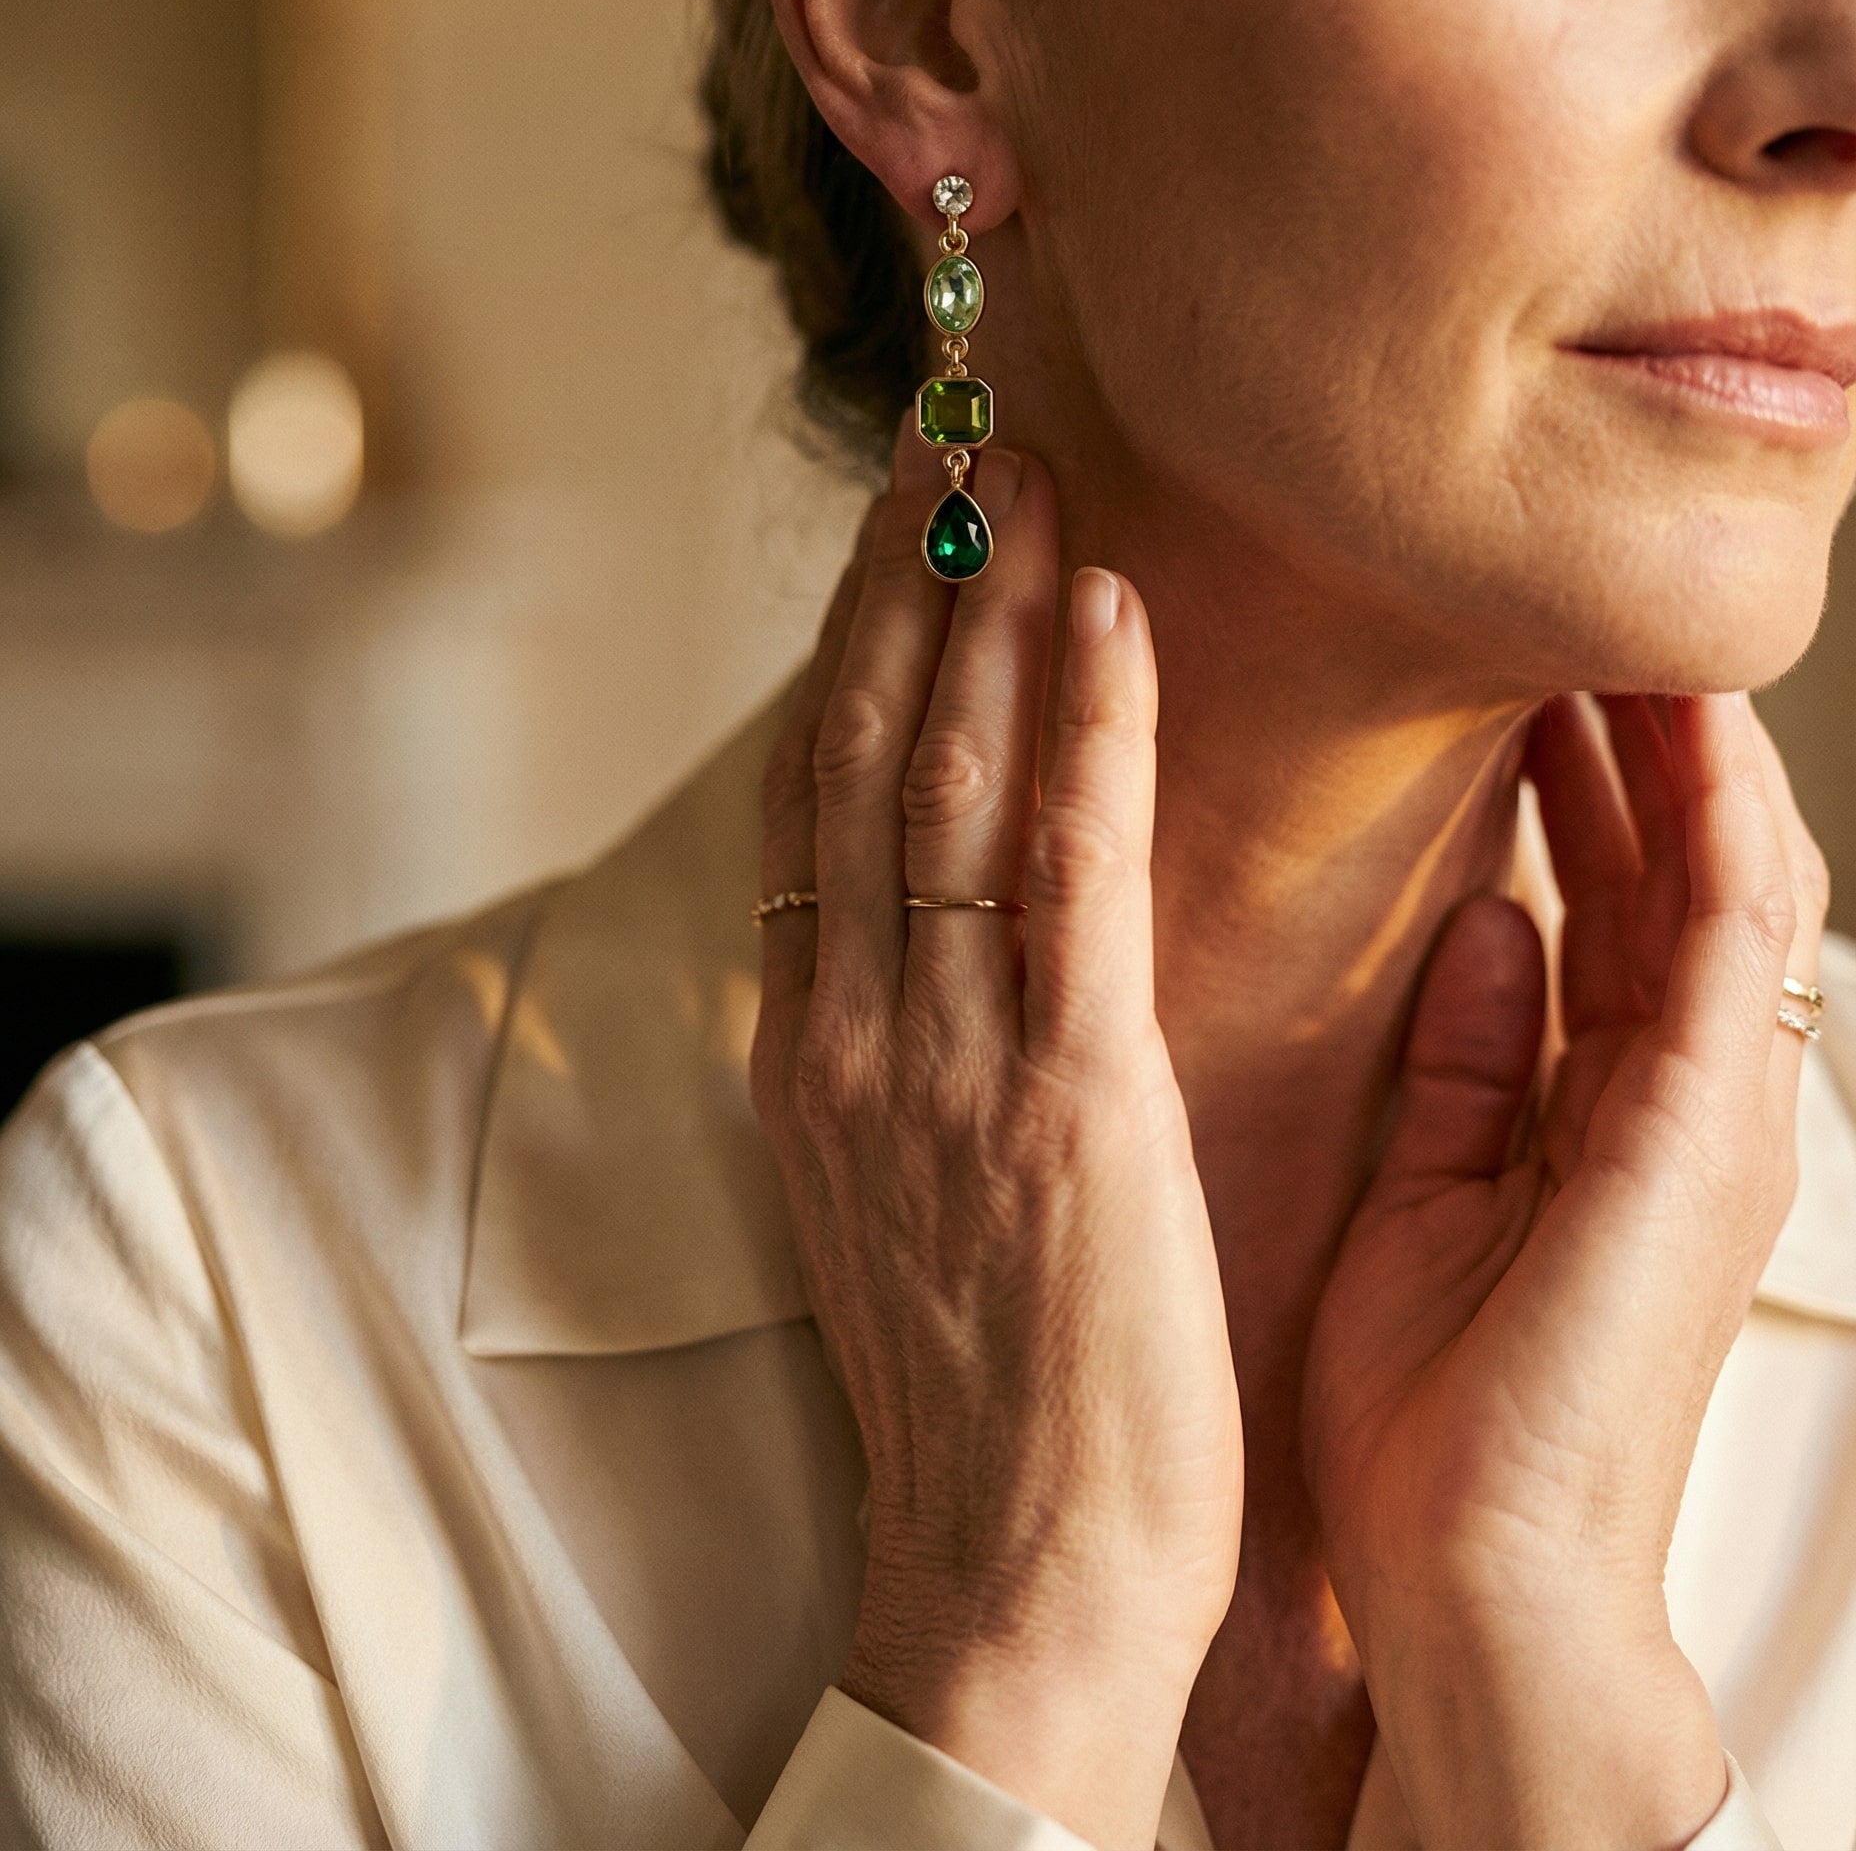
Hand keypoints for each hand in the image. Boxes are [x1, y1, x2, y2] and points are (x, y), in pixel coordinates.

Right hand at [751, 435, 1239, 1850]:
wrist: (1016, 1568)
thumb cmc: (982, 1382)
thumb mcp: (893, 1183)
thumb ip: (891, 1036)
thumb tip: (919, 911)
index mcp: (807, 1050)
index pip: (811, 798)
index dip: (847, 642)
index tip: (894, 523)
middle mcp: (850, 1031)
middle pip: (861, 751)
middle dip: (905, 578)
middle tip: (948, 432)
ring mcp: (941, 1060)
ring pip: (945, 780)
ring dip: (988, 608)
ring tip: (1026, 471)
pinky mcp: (1061, 1097)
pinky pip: (1064, 869)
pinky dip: (1078, 725)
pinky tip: (1103, 613)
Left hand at [1306, 693, 1825, 1848]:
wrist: (1476, 1580)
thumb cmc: (1442, 1418)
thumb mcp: (1442, 1191)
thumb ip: (1475, 1055)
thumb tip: (1489, 918)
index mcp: (1608, 1104)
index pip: (1607, 889)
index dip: (1570, 768)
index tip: (1506, 662)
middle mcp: (1681, 1089)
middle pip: (1667, 854)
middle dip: (1626, 721)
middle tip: (1564, 599)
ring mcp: (1715, 1104)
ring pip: (1716, 859)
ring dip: (1674, 729)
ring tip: (1615, 608)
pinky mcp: (1708, 1122)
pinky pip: (1721, 921)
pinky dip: (1698, 802)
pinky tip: (1659, 704)